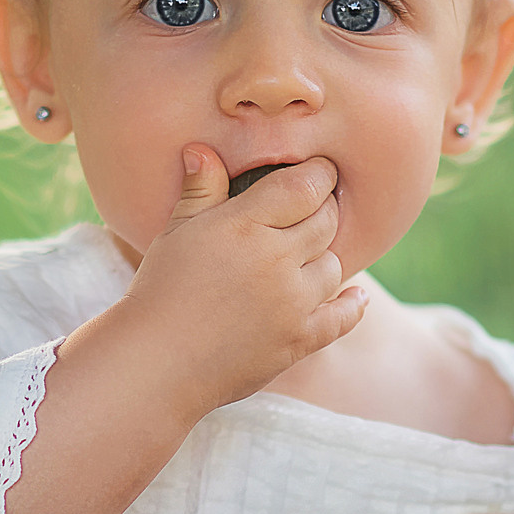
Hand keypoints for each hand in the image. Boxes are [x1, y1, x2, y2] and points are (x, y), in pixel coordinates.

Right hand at [119, 146, 368, 418]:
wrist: (157, 363)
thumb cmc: (160, 292)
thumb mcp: (176, 232)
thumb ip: (200, 190)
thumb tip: (202, 150)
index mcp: (246, 225)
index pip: (304, 185)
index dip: (318, 174)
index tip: (316, 172)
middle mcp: (277, 260)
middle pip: (326, 221)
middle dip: (325, 209)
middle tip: (315, 207)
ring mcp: (292, 303)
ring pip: (335, 266)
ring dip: (326, 256)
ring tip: (311, 253)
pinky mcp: (298, 341)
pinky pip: (341, 318)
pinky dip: (352, 305)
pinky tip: (356, 296)